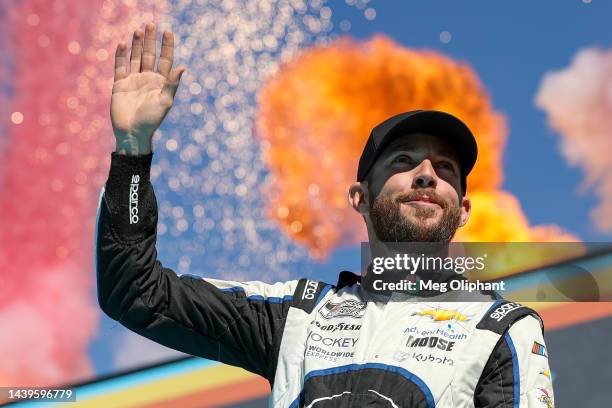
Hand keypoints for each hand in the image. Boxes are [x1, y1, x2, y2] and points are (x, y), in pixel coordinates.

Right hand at [111, 23, 185, 154]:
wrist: (132, 133)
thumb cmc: (151, 120)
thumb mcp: (165, 101)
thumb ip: (172, 84)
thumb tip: (183, 67)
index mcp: (161, 83)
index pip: (166, 60)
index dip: (167, 46)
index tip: (168, 31)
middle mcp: (148, 79)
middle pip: (149, 55)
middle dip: (150, 40)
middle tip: (151, 24)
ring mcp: (133, 80)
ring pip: (135, 58)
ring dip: (136, 44)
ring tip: (138, 30)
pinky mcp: (120, 84)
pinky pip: (120, 66)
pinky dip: (121, 55)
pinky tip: (123, 43)